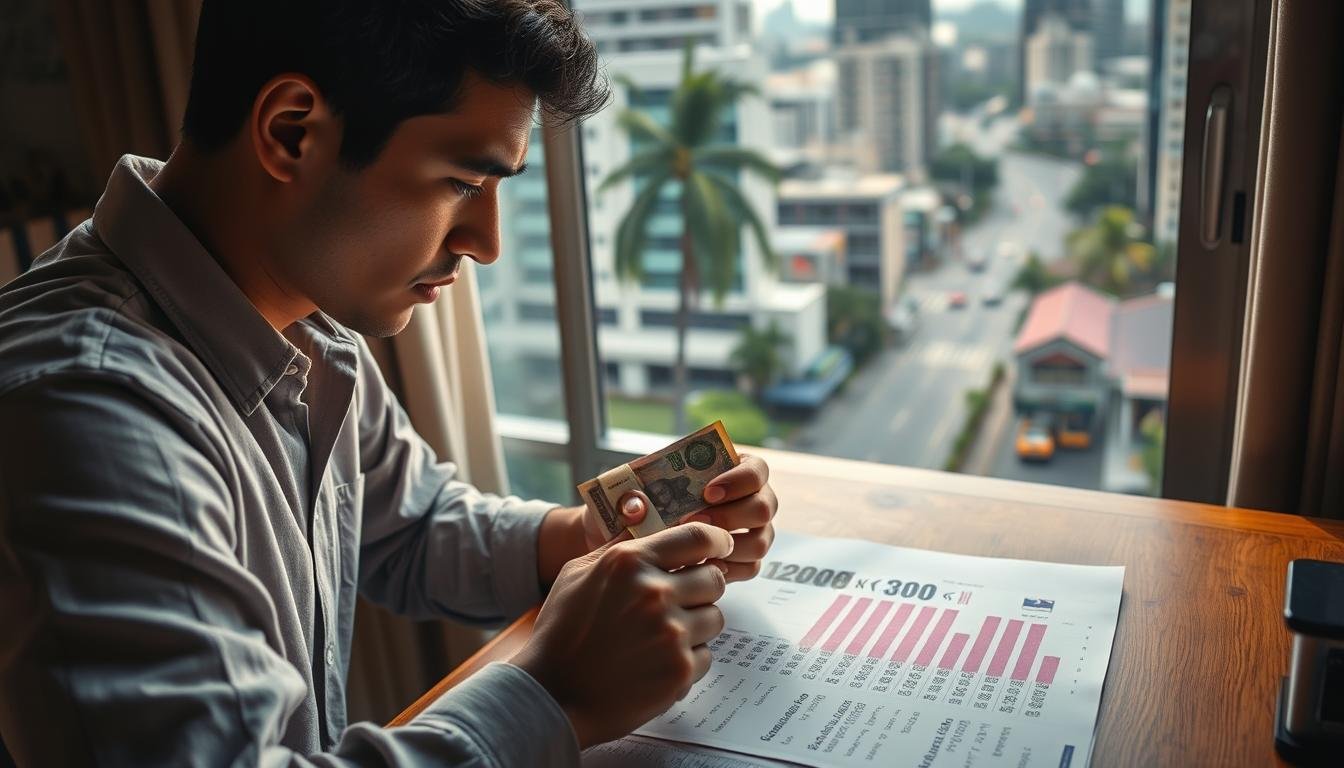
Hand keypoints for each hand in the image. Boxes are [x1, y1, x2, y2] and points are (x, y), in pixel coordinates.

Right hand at [511, 522, 732, 747]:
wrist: (553, 695)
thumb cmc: (561, 632)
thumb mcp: (577, 574)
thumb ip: (617, 547)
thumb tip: (645, 521)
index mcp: (629, 562)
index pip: (695, 538)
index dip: (715, 541)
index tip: (720, 547)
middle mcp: (654, 593)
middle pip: (714, 579)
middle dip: (702, 588)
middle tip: (681, 601)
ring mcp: (670, 633)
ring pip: (714, 618)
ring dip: (696, 626)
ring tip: (661, 637)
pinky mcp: (679, 670)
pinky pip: (706, 655)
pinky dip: (687, 661)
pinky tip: (656, 664)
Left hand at [620, 454, 777, 582]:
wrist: (628, 540)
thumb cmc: (634, 508)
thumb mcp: (629, 494)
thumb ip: (633, 495)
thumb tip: (636, 507)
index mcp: (731, 469)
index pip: (757, 469)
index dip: (739, 480)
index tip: (708, 493)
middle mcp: (749, 499)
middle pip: (764, 506)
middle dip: (732, 517)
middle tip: (698, 525)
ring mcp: (751, 530)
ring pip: (760, 540)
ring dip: (729, 546)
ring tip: (694, 550)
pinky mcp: (745, 559)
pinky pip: (751, 566)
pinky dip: (727, 568)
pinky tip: (698, 567)